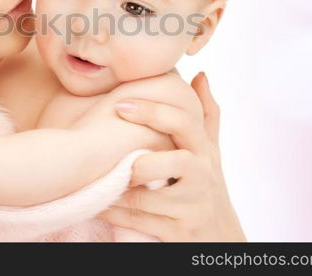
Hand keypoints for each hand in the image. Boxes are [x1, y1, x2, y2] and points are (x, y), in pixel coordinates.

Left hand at [97, 72, 245, 240]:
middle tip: (114, 160)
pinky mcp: (179, 233)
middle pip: (170, 162)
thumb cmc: (205, 184)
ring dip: (116, 190)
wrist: (218, 236)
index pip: (183, 123)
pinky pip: (139, 221)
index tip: (121, 105)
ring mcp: (192, 207)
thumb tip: (201, 75)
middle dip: (139, 164)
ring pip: (145, 196)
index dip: (153, 111)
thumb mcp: (210, 150)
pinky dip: (115, 213)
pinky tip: (98, 206)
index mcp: (204, 151)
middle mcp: (203, 177)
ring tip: (93, 182)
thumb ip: (205, 113)